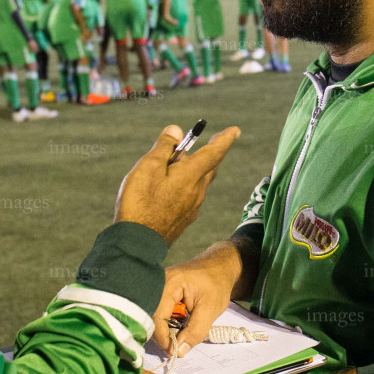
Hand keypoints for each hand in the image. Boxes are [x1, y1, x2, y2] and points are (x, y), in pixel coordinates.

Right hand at [115, 124, 239, 244]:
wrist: (137, 244)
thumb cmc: (140, 203)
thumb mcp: (148, 167)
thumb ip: (164, 147)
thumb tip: (176, 130)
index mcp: (190, 175)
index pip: (214, 153)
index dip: (224, 139)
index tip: (235, 130)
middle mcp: (197, 191)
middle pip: (210, 167)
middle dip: (214, 151)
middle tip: (217, 139)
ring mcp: (191, 207)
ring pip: (200, 182)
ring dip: (196, 168)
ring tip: (183, 160)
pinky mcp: (183, 219)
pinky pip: (191, 195)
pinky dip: (187, 183)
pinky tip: (174, 186)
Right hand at [151, 243, 243, 355]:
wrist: (218, 268)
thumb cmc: (216, 284)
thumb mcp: (210, 309)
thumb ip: (196, 331)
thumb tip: (179, 352)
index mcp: (169, 283)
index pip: (157, 315)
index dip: (162, 337)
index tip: (172, 351)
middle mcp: (158, 284)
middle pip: (151, 316)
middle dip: (162, 336)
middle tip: (174, 349)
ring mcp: (157, 288)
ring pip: (153, 317)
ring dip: (164, 331)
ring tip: (178, 340)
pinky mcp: (160, 294)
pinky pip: (158, 313)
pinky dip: (166, 325)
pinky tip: (176, 329)